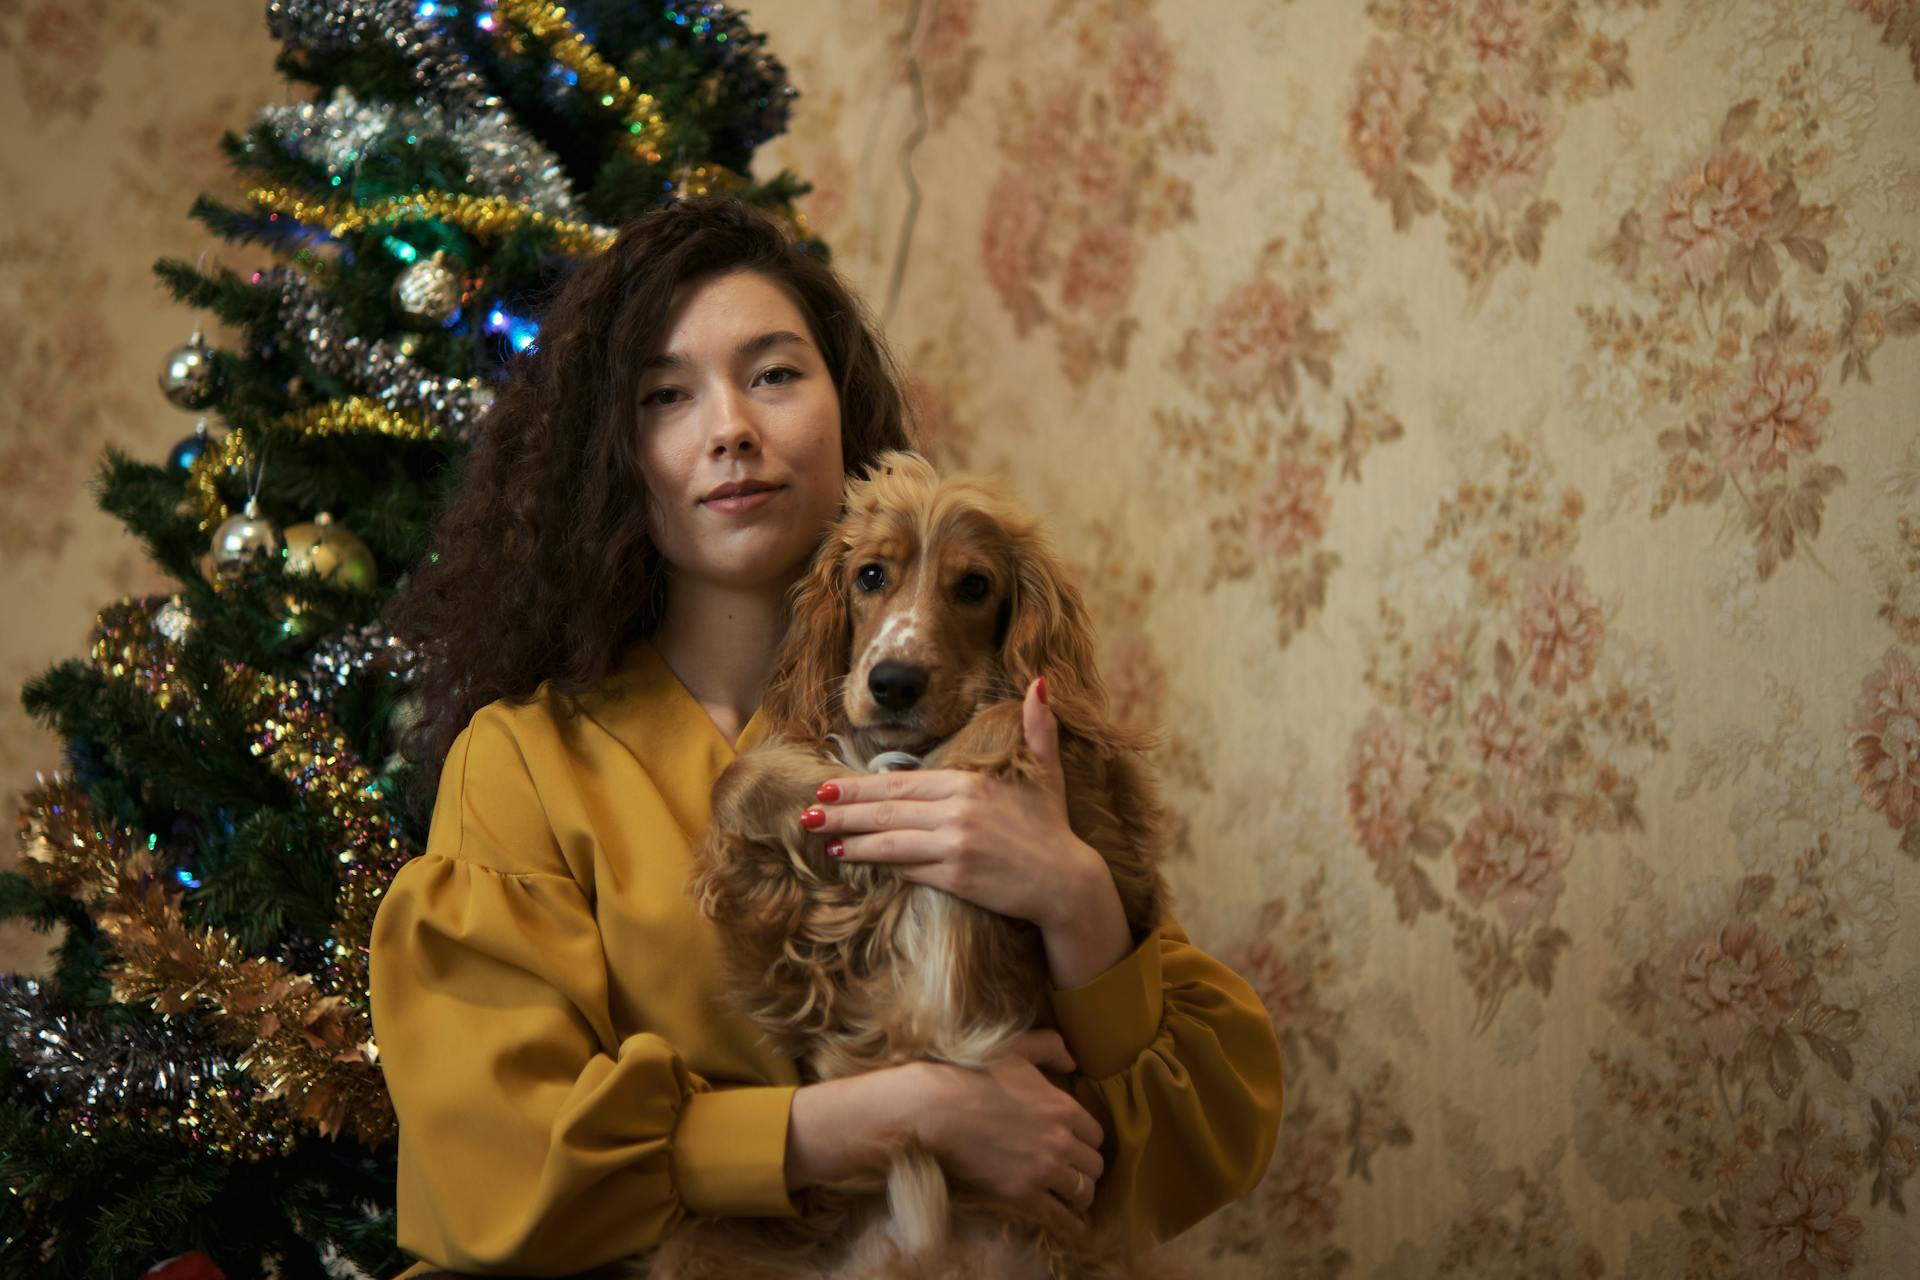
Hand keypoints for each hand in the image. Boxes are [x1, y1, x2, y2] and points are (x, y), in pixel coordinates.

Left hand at [803, 677, 1100, 930]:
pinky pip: (907, 869)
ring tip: (823, 839)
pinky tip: (859, 861)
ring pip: (888, 841)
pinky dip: (881, 864)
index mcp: (968, 784)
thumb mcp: (1047, 770)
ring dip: (852, 841)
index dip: (861, 787)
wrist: (1067, 883)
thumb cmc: (1050, 825)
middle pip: (886, 811)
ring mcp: (953, 846)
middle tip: (808, 812)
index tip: (829, 787)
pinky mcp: (955, 878)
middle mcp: (956, 812)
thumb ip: (1038, 726)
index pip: (900, 784)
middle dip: (842, 811)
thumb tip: (1040, 682)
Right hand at [912, 1029, 1103, 1233]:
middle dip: (1084, 1168)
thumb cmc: (972, 1074)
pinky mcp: (1022, 1195)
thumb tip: (1073, 1061)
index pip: (1096, 1135)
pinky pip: (1059, 1216)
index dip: (1085, 1140)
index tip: (1074, 1144)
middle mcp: (1061, 1141)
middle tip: (1070, 1170)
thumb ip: (1050, 1047)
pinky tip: (1062, 1219)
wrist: (936, 1107)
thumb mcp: (1015, 1048)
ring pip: (1083, 1192)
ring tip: (1066, 1195)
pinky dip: (1064, 1219)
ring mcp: (1043, 1171)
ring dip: (1077, 1194)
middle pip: (1094, 1166)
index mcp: (1064, 1108)